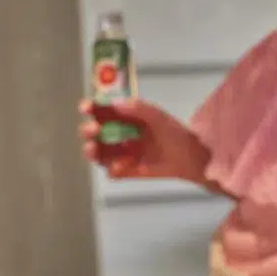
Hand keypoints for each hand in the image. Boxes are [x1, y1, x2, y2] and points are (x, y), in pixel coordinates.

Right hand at [78, 97, 195, 179]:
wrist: (191, 157)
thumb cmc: (174, 133)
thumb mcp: (158, 117)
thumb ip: (138, 108)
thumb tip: (116, 103)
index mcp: (123, 118)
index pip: (100, 111)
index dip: (90, 108)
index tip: (85, 108)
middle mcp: (118, 135)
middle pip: (93, 133)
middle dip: (87, 131)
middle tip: (94, 130)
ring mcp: (120, 154)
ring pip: (97, 153)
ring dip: (91, 151)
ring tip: (93, 149)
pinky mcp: (126, 171)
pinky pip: (112, 172)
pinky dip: (113, 169)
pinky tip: (123, 165)